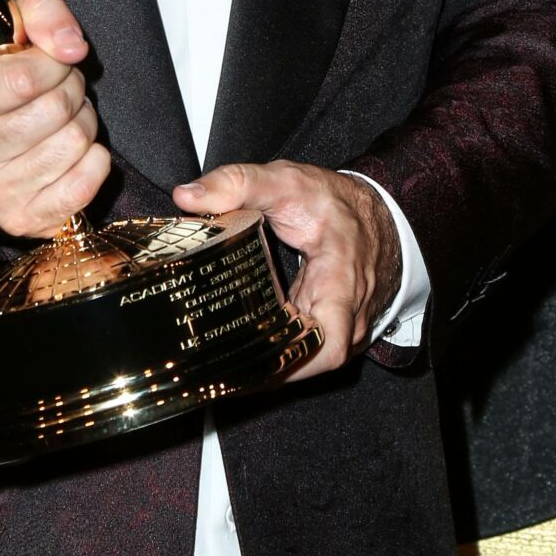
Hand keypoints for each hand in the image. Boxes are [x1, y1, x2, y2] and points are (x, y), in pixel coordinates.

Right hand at [0, 0, 109, 238]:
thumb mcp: (8, 22)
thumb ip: (41, 11)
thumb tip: (71, 48)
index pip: (25, 78)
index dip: (55, 62)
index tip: (50, 59)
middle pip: (56, 110)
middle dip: (71, 88)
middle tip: (57, 87)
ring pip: (75, 143)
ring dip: (82, 121)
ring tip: (60, 118)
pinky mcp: (20, 220)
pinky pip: (84, 186)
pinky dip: (94, 161)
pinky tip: (72, 150)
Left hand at [172, 160, 401, 379]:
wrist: (369, 213)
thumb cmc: (332, 202)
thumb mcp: (286, 182)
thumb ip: (237, 185)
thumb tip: (186, 197)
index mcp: (340, 285)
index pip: (329, 347)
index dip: (292, 365)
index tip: (250, 365)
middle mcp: (346, 316)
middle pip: (308, 363)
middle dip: (265, 371)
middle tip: (215, 373)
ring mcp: (338, 326)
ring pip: (305, 361)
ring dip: (268, 366)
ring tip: (219, 369)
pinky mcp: (325, 328)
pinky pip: (303, 350)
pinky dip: (274, 354)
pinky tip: (240, 354)